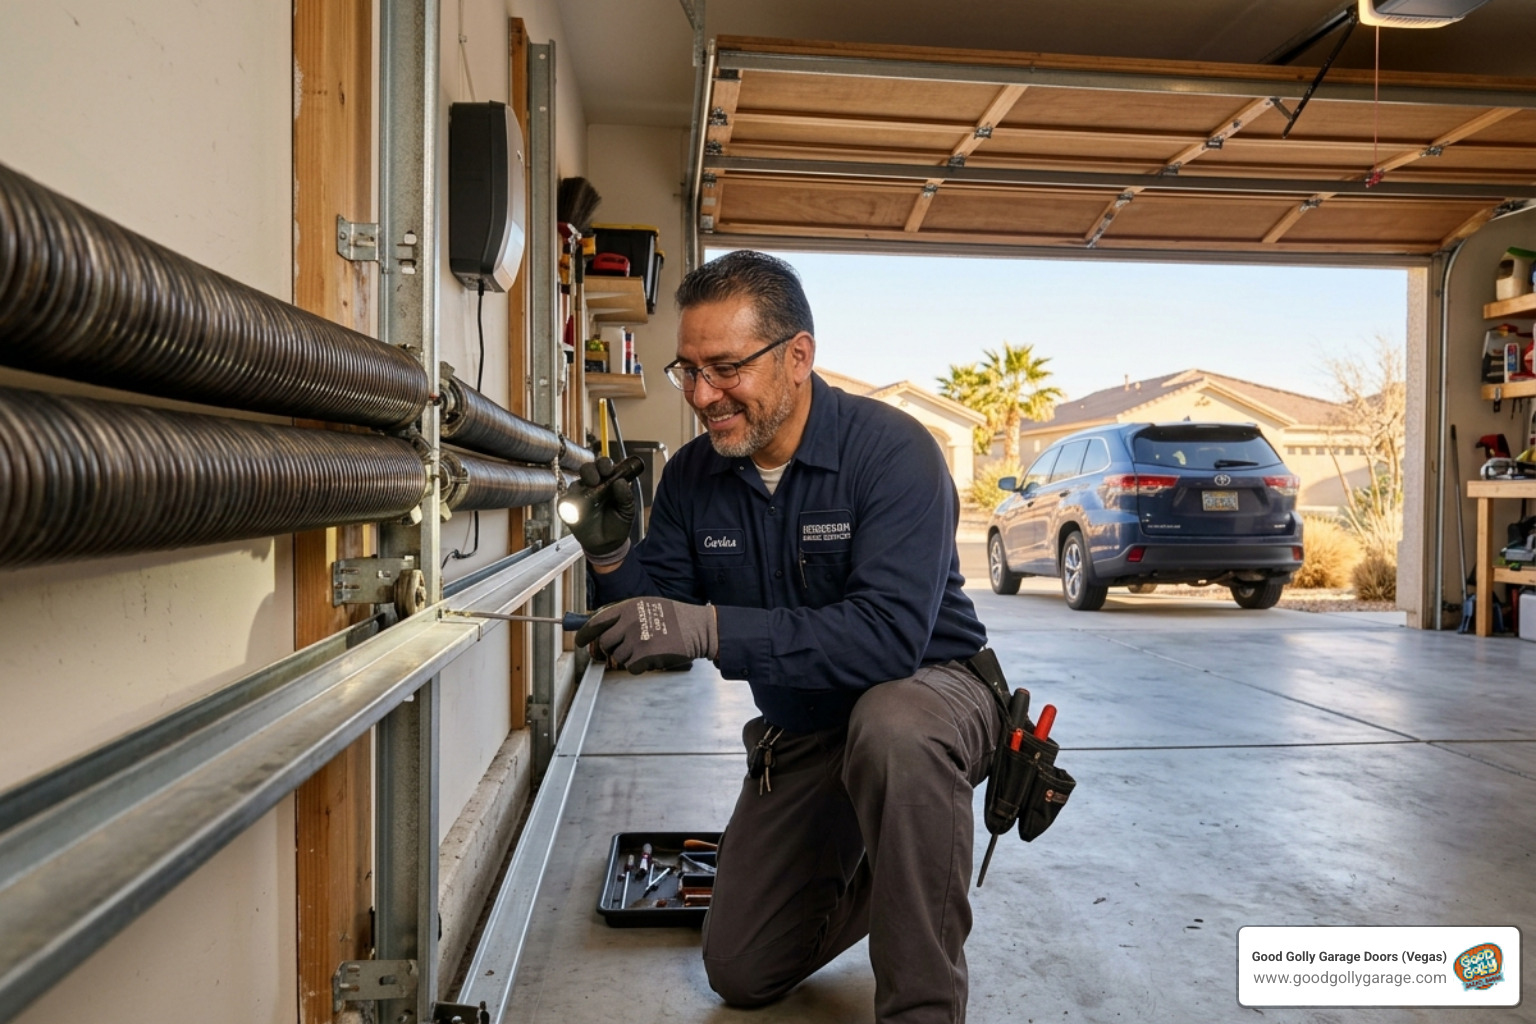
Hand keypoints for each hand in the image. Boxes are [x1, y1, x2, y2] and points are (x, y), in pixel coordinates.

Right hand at [565, 456, 636, 561]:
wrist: (608, 544)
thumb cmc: (618, 524)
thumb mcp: (627, 510)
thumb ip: (626, 496)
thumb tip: (621, 481)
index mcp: (607, 482)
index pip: (603, 466)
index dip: (604, 465)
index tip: (608, 471)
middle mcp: (592, 485)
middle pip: (587, 469)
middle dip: (590, 471)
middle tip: (595, 480)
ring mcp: (579, 496)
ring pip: (575, 483)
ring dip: (580, 486)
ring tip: (587, 495)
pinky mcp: (569, 508)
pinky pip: (564, 501)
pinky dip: (568, 503)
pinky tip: (575, 507)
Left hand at [574, 597, 717, 673]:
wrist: (698, 628)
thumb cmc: (674, 617)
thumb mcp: (647, 606)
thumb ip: (624, 615)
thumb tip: (599, 628)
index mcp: (628, 607)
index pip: (596, 622)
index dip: (584, 634)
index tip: (580, 642)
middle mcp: (630, 622)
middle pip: (605, 643)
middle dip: (610, 649)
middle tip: (619, 650)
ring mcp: (637, 639)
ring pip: (618, 657)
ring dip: (628, 657)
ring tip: (646, 649)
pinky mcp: (645, 655)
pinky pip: (631, 667)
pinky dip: (639, 666)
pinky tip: (651, 657)